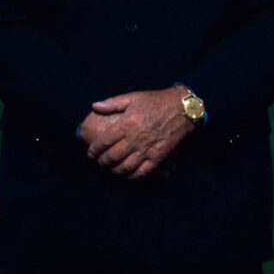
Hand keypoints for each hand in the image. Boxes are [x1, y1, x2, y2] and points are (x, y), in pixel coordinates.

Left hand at [77, 89, 192, 179]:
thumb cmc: (156, 101)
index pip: (104, 142)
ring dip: (114, 170)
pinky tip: (126, 175)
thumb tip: (94, 106)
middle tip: (99, 162)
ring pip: (125, 167)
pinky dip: (132, 176)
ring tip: (110, 169)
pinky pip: (142, 172)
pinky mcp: (158, 157)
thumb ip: (112, 103)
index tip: (90, 153)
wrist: (183, 109)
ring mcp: (147, 150)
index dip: (94, 150)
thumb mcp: (133, 97)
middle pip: (112, 157)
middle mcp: (135, 139)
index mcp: (127, 124)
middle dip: (102, 162)